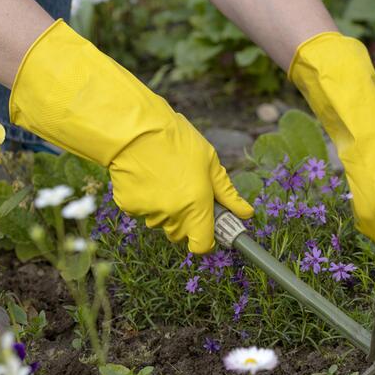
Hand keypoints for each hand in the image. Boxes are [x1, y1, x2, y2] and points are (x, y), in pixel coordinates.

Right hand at [10, 20, 251, 252]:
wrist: (134, 129)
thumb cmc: (177, 140)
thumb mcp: (210, 162)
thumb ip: (227, 194)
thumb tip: (245, 213)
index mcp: (196, 206)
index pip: (202, 246)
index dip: (206, 239)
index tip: (207, 227)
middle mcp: (172, 215)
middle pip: (181, 234)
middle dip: (186, 221)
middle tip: (186, 192)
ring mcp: (148, 212)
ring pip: (160, 222)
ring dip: (165, 210)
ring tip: (164, 178)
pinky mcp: (128, 205)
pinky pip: (142, 210)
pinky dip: (146, 200)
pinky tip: (147, 176)